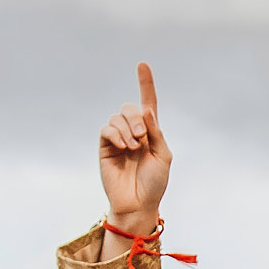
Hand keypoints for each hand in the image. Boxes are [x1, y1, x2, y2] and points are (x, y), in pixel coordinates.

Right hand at [99, 62, 172, 235]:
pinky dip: (115, 133)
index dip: (145, 84)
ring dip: (127, 128)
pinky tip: (123, 146)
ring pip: (117, 117)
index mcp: (150, 132)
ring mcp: (117, 139)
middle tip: (142, 138)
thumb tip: (146, 110)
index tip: (142, 65)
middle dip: (136, 118)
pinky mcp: (105, 147)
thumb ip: (156, 132)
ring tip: (133, 147)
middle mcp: (133, 132)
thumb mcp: (163, 156)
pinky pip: (106, 129)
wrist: (138, 203)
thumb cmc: (154, 183)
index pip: (146, 103)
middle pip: (129, 108)